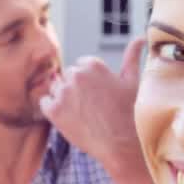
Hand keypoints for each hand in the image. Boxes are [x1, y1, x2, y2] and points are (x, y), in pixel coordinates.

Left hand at [40, 37, 146, 172]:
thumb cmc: (130, 113)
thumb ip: (131, 56)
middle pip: (67, 77)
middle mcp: (76, 75)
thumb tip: (139, 38)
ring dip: (64, 98)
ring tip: (82, 114)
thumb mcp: (132, 81)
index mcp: (93, 64)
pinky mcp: (53, 110)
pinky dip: (52, 109)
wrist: (122, 145)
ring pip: (56, 88)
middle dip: (76, 89)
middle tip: (92, 108)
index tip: (99, 96)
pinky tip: (68, 117)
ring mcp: (63, 92)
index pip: (81, 66)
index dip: (90, 82)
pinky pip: (44, 102)